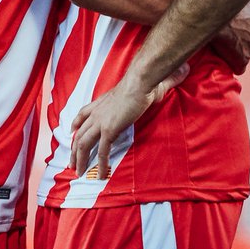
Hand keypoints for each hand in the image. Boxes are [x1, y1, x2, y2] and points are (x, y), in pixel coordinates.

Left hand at [69, 63, 189, 178]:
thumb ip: (150, 87)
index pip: (83, 114)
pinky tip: (101, 175)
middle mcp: (97, 113)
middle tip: (72, 163)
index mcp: (101, 102)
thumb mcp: (140, 87)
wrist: (140, 82)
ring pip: (84, 144)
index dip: (76, 124)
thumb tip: (177, 74)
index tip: (72, 132)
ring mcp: (101, 122)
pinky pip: (102, 151)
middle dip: (74, 150)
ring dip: (80, 160)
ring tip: (79, 173)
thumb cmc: (142, 82)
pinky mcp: (109, 130)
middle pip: (79, 134)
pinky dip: (100, 164)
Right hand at [210, 0, 249, 74]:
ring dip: (238, 51)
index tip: (236, 25)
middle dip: (245, 40)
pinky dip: (233, 64)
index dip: (247, 27)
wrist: (216, 11)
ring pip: (248, 53)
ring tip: (223, 44)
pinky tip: (224, 58)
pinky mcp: (243, 59)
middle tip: (228, 34)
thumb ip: (242, 0)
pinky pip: (240, 67)